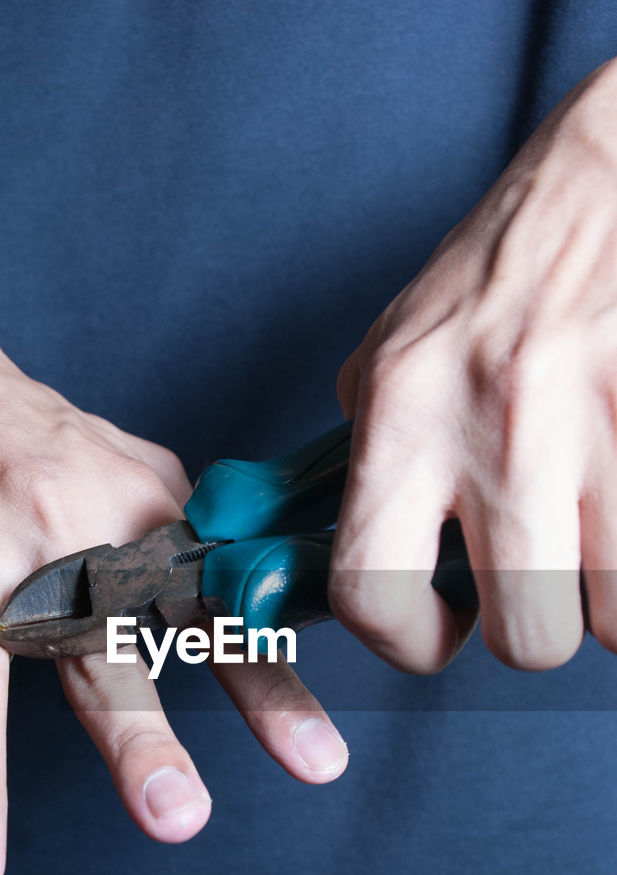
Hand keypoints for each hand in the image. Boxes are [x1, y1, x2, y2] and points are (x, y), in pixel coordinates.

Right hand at [0, 288, 347, 874]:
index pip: (210, 611)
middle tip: (176, 817)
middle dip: (137, 735)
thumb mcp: (138, 467)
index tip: (316, 762)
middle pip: (97, 645)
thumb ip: (198, 541)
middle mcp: (52, 536)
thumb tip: (274, 599)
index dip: (268, 685)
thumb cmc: (42, 437)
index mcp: (129, 522)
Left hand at [332, 58, 616, 673]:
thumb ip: (367, 460)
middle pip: (526, 639)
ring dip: (609, 593)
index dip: (408, 641)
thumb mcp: (395, 355)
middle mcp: (499, 423)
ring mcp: (599, 423)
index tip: (437, 624)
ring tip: (593, 524)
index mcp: (405, 408)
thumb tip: (342, 558)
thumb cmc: (499, 274)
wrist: (610, 176)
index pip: (372, 593)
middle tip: (535, 574)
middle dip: (533, 627)